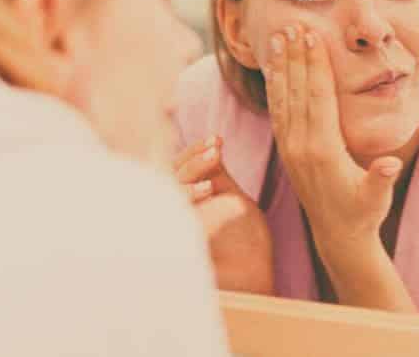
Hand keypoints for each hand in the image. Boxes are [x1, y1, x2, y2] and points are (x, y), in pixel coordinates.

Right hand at [174, 137, 273, 294]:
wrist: (252, 280)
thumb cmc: (246, 242)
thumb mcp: (232, 200)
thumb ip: (217, 174)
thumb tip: (213, 143)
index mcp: (183, 202)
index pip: (179, 169)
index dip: (195, 152)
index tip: (218, 139)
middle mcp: (170, 212)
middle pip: (167, 176)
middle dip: (192, 159)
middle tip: (216, 148)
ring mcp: (166, 225)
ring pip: (166, 190)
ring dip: (190, 171)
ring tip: (215, 159)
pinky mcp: (167, 241)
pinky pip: (169, 212)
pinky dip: (187, 196)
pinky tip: (207, 188)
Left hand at [263, 26, 402, 248]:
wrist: (338, 235)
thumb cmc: (363, 213)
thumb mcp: (376, 199)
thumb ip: (381, 179)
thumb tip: (390, 165)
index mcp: (323, 151)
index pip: (318, 98)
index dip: (315, 66)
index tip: (312, 37)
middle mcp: (301, 146)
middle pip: (297, 91)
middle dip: (296, 56)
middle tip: (294, 24)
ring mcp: (291, 148)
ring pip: (283, 99)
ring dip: (283, 67)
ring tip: (280, 37)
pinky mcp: (288, 150)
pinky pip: (278, 112)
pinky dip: (276, 87)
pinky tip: (276, 69)